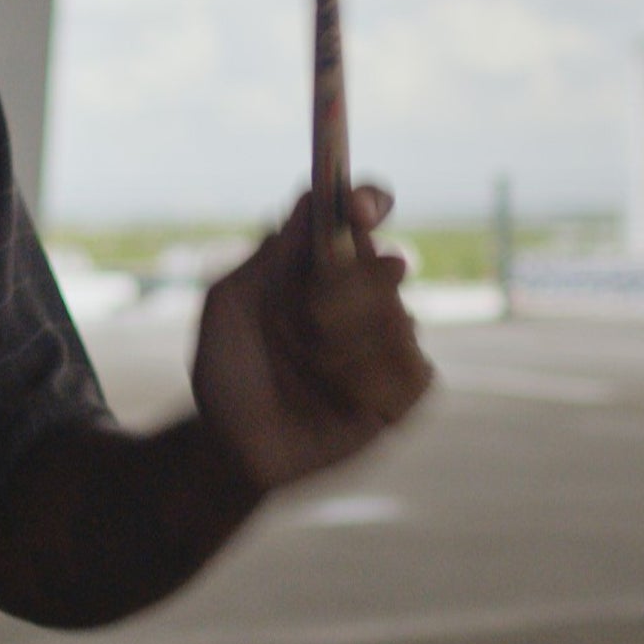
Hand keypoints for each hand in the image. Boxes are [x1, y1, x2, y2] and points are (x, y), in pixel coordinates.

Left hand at [190, 185, 435, 494]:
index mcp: (323, 267)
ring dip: (354, 345)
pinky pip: (418, 375)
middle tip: (315, 312)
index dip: (370, 201)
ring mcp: (384, 347)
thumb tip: (310, 196)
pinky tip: (342, 397)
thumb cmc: (225, 369)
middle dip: (352, 289)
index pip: (364, 216)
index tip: (355, 208)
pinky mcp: (399, 397)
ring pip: (404, 321)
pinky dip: (377, 383)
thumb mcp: (229, 307)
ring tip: (313, 366)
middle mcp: (361, 299)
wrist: (229, 447)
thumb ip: (269, 256)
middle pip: (389, 265)